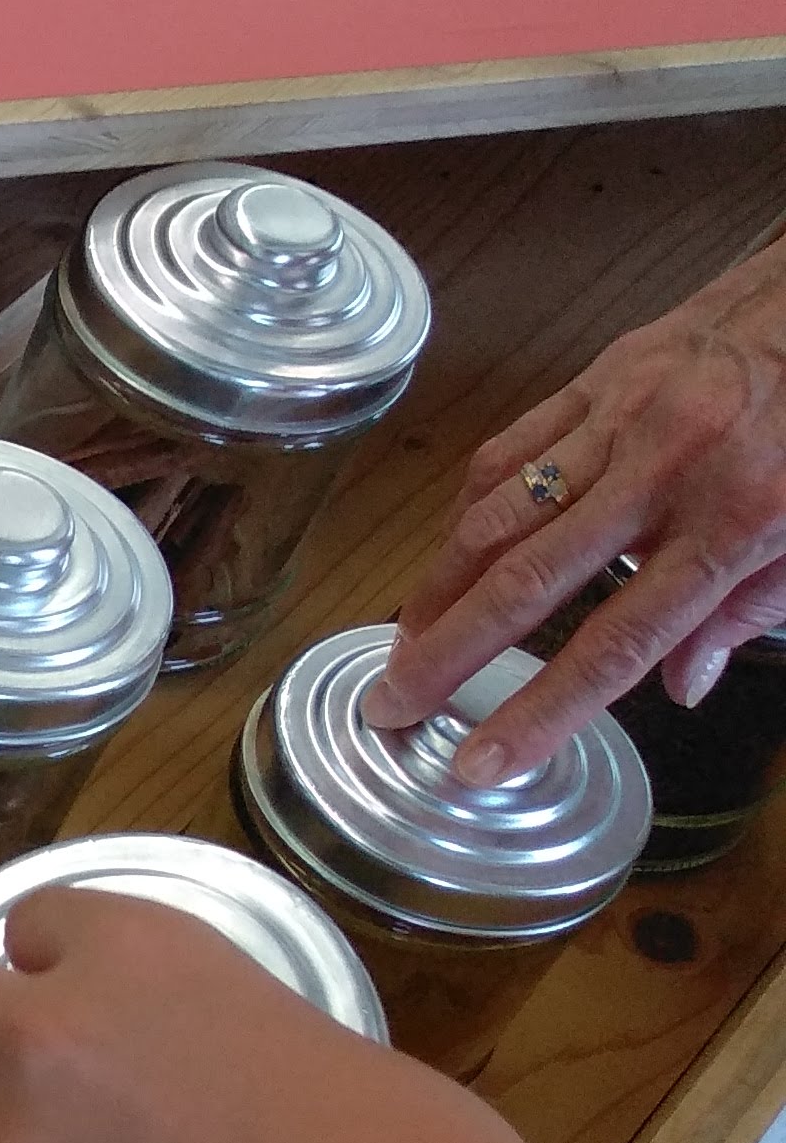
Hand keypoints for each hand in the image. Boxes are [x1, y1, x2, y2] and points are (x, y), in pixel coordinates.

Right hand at [373, 232, 785, 783]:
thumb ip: (750, 610)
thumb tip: (685, 685)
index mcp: (731, 528)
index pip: (616, 644)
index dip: (541, 710)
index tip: (481, 761)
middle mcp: (663, 477)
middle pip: (527, 584)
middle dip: (447, 654)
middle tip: (392, 703)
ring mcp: (620, 423)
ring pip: (498, 517)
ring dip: (438, 589)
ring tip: (405, 641)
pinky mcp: (595, 381)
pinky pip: (510, 451)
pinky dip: (468, 508)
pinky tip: (448, 550)